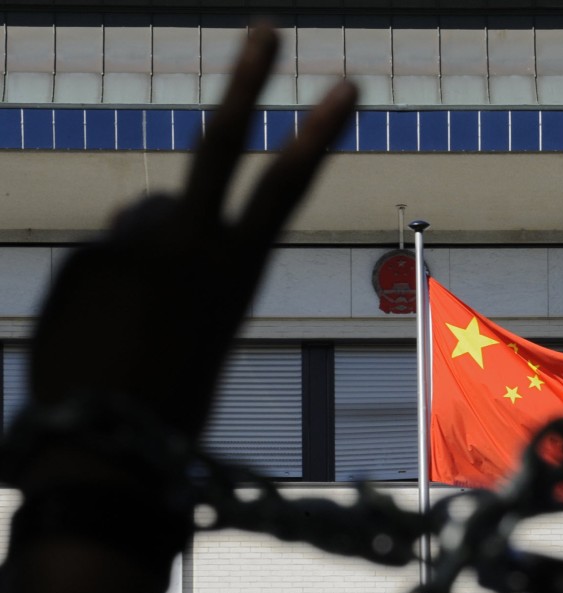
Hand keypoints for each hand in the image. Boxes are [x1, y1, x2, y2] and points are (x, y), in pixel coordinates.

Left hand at [29, 26, 356, 437]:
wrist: (110, 451)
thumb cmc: (171, 403)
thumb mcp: (202, 327)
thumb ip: (182, 255)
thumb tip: (143, 209)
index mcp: (238, 274)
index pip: (285, 188)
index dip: (319, 133)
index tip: (346, 85)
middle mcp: (188, 248)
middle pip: (218, 146)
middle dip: (248, 82)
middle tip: (269, 29)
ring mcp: (132, 248)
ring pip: (148, 219)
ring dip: (149, 251)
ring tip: (140, 323)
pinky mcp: (85, 258)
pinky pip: (107, 254)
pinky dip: (110, 284)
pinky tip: (105, 333)